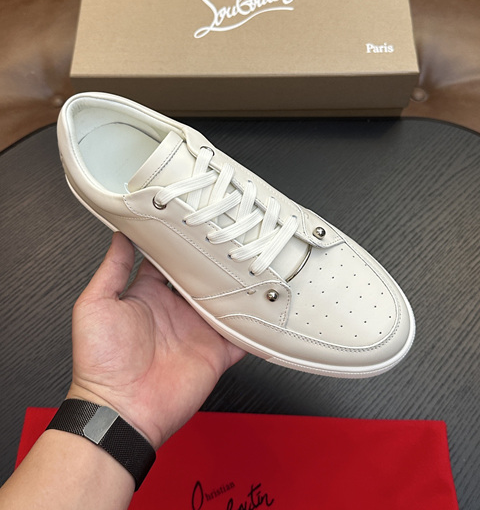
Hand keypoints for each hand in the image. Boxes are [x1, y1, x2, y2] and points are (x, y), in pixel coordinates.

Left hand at [68, 232, 244, 449]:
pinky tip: (264, 307)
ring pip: (225, 302)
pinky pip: (242, 336)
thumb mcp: (95, 305)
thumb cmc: (100, 362)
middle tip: (230, 238)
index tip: (192, 223)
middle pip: (201, 278)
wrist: (120, 410)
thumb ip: (112, 269)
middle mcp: (175, 311)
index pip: (168, 262)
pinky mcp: (215, 353)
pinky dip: (254, 325)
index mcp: (147, 296)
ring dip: (237, 288)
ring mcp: (196, 331)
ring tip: (253, 264)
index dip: (179, 244)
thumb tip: (119, 235)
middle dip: (214, 261)